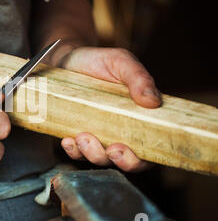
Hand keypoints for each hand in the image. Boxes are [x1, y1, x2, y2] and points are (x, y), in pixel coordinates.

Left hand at [59, 46, 161, 171]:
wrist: (66, 59)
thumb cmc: (97, 61)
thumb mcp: (120, 62)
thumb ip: (138, 78)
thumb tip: (153, 101)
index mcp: (138, 118)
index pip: (147, 151)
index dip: (139, 159)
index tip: (126, 152)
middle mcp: (119, 132)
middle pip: (124, 161)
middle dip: (117, 161)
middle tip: (110, 150)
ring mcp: (96, 135)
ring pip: (98, 158)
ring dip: (91, 154)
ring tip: (83, 136)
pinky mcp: (75, 135)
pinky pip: (75, 152)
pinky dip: (72, 150)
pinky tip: (68, 140)